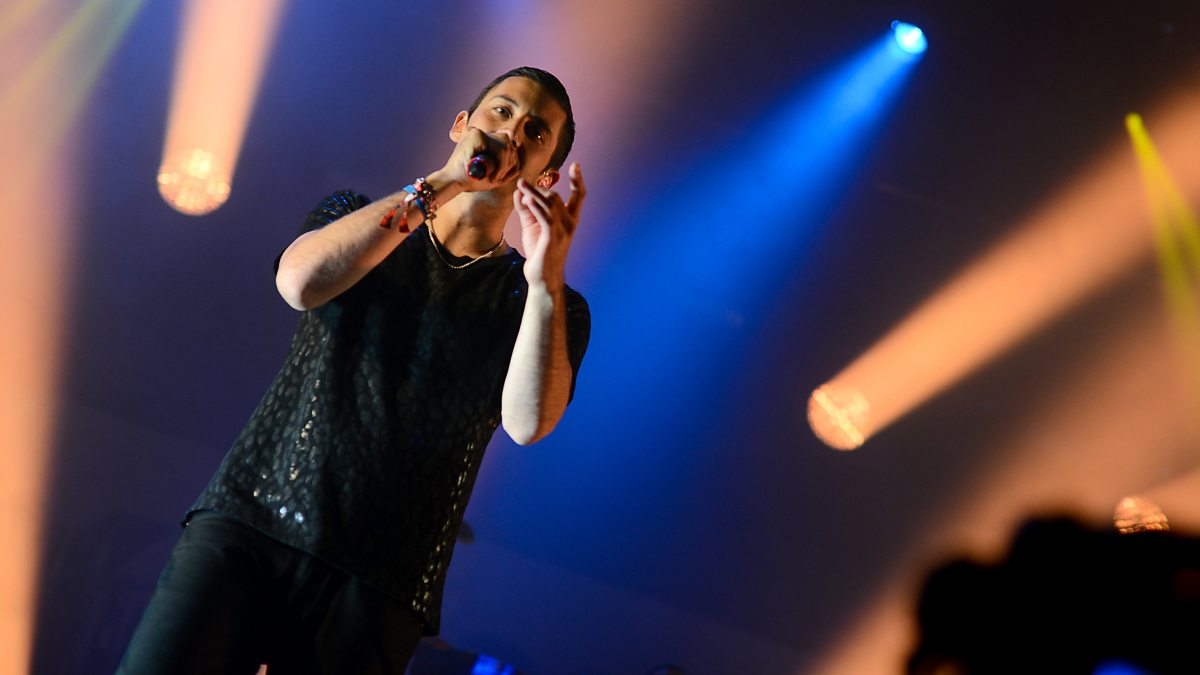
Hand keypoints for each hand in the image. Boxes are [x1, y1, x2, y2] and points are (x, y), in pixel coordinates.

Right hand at [442, 127, 519, 190]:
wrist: (452, 183)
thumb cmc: (473, 181)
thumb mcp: (495, 173)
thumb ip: (508, 162)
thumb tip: (517, 141)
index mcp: (484, 140)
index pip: (506, 143)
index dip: (510, 158)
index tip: (503, 173)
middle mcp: (481, 133)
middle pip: (507, 141)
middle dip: (510, 161)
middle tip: (500, 177)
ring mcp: (477, 132)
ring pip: (505, 144)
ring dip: (505, 164)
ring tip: (495, 178)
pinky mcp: (476, 135)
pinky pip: (498, 148)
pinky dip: (500, 164)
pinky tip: (492, 176)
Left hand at [513, 162, 585, 290]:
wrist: (542, 276)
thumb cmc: (539, 251)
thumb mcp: (531, 226)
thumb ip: (526, 208)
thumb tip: (519, 192)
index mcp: (569, 219)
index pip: (579, 196)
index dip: (578, 180)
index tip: (576, 165)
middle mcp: (569, 223)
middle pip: (555, 197)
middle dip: (538, 190)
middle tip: (522, 184)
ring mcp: (562, 231)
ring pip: (549, 204)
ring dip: (533, 193)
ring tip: (521, 184)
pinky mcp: (552, 238)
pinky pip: (545, 217)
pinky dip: (536, 207)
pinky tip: (527, 200)